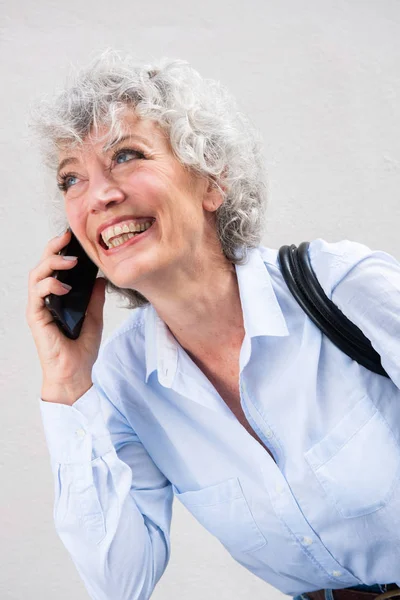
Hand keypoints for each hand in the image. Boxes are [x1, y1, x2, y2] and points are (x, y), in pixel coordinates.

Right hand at [26, 229, 105, 404]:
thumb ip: (95, 296)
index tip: (74, 236)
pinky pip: (37, 294)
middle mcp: (46, 298)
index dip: (62, 249)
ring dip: (52, 263)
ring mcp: (39, 306)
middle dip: (54, 248)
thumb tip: (102, 277)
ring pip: (36, 275)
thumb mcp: (95, 316)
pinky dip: (49, 285)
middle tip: (67, 237)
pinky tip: (64, 286)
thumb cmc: (82, 347)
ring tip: (70, 261)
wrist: (75, 372)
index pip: (56, 267)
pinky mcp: (35, 316)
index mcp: (58, 295)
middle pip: (43, 264)